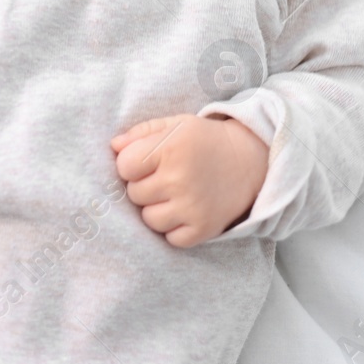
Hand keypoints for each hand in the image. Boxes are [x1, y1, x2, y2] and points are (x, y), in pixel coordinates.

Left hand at [111, 114, 268, 246]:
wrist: (249, 161)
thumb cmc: (204, 141)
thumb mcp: (174, 125)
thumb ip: (140, 133)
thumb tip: (113, 146)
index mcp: (169, 148)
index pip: (124, 166)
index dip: (132, 165)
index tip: (147, 162)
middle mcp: (179, 178)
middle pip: (134, 194)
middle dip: (145, 186)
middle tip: (166, 177)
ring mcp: (191, 206)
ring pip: (149, 219)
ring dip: (157, 209)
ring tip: (176, 194)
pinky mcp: (203, 229)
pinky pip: (171, 238)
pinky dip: (175, 228)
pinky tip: (186, 210)